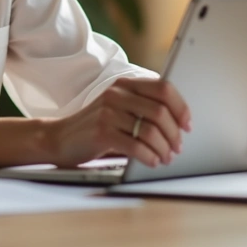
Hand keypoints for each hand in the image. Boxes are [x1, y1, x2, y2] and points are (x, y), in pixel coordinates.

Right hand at [44, 77, 191, 168]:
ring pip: (150, 130)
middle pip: (160, 111)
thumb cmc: (95, 127)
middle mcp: (116, 94)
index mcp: (124, 84)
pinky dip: (149, 156)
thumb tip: (179, 126)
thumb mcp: (118, 110)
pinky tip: (152, 162)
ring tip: (166, 158)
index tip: (187, 125)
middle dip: (174, 133)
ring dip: (164, 148)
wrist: (59, 138)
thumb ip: (142, 109)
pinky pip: (135, 145)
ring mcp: (107, 112)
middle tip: (177, 147)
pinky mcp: (101, 132)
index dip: (180, 107)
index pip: (163, 88)